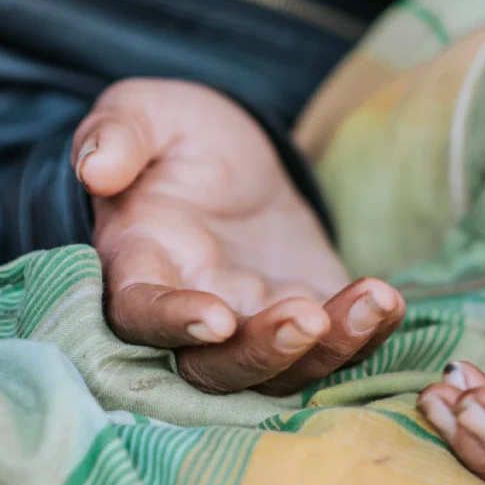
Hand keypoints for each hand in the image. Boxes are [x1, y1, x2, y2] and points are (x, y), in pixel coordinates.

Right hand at [73, 79, 404, 394]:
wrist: (236, 160)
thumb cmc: (179, 138)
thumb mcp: (146, 113)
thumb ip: (119, 133)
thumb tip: (96, 168)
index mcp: (141, 266)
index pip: (143, 313)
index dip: (174, 324)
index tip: (215, 320)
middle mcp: (195, 311)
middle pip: (217, 368)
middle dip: (264, 352)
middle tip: (308, 318)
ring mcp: (255, 322)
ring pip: (283, 370)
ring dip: (329, 348)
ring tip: (371, 299)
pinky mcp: (308, 316)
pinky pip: (337, 346)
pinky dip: (366, 334)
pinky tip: (387, 300)